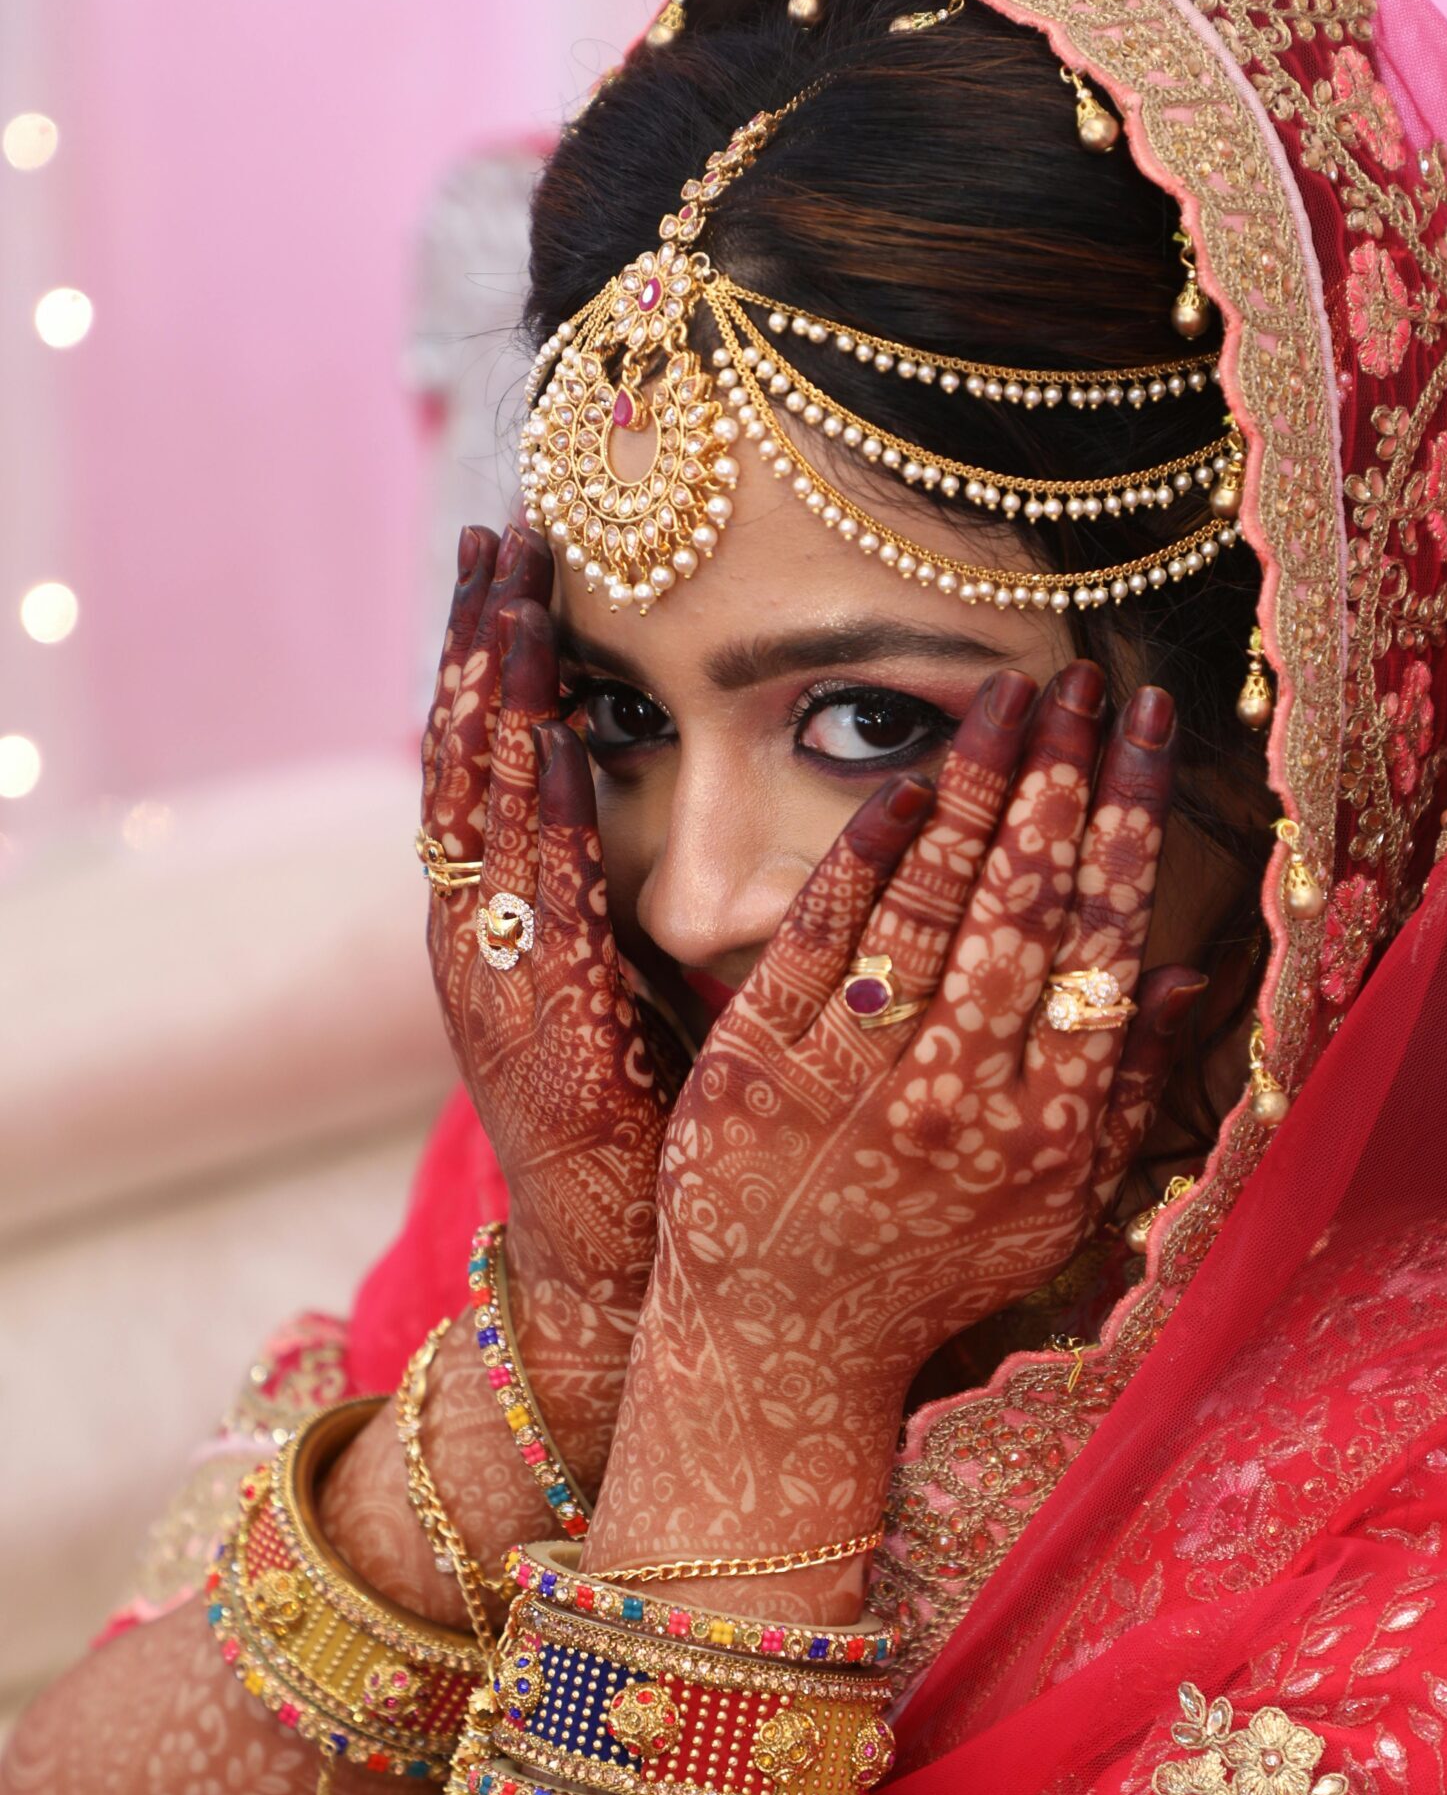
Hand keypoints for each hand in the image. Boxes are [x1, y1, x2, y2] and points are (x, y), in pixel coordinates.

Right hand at [422, 524, 674, 1297]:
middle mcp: (473, 940)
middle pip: (462, 762)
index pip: (475, 761)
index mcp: (489, 920)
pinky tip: (561, 739)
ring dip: (501, 702)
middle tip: (499, 532)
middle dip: (478, 645)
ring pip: (486, 818)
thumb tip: (634, 766)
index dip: (482, 658)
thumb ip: (604, 881)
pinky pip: (542, 905)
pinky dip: (548, 817)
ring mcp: (496, 987)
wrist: (612, 1262)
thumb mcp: (613, 973)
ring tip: (515, 596)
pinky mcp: (547, 1036)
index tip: (502, 558)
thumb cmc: (636, 1113)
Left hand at [590, 662, 1197, 1573]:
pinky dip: (862, 858)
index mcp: (1046, 1128)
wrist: (777, 1353)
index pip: (1099, 945)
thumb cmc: (926, 1273)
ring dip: (975, 791)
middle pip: (1024, 910)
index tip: (1148, 731)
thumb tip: (1196, 971)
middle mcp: (959, 1096)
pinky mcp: (759, 1061)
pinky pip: (819, 938)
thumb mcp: (1057, 1210)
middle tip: (1088, 678)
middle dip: (1062, 781)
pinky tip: (904, 783)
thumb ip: (1131, 1095)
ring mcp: (855, 1076)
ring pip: (930, 909)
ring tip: (1010, 696)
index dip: (1127, 827)